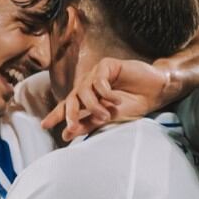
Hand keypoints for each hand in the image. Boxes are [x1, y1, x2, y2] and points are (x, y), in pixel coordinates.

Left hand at [41, 57, 168, 140]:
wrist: (155, 91)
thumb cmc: (134, 104)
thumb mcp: (109, 118)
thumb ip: (88, 124)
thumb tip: (66, 134)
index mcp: (88, 98)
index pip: (69, 106)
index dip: (57, 115)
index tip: (44, 126)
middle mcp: (89, 85)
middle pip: (72, 99)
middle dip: (70, 114)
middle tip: (71, 126)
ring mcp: (97, 74)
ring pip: (84, 91)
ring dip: (93, 106)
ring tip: (106, 115)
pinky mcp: (107, 65)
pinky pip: (99, 81)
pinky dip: (106, 94)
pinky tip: (116, 100)